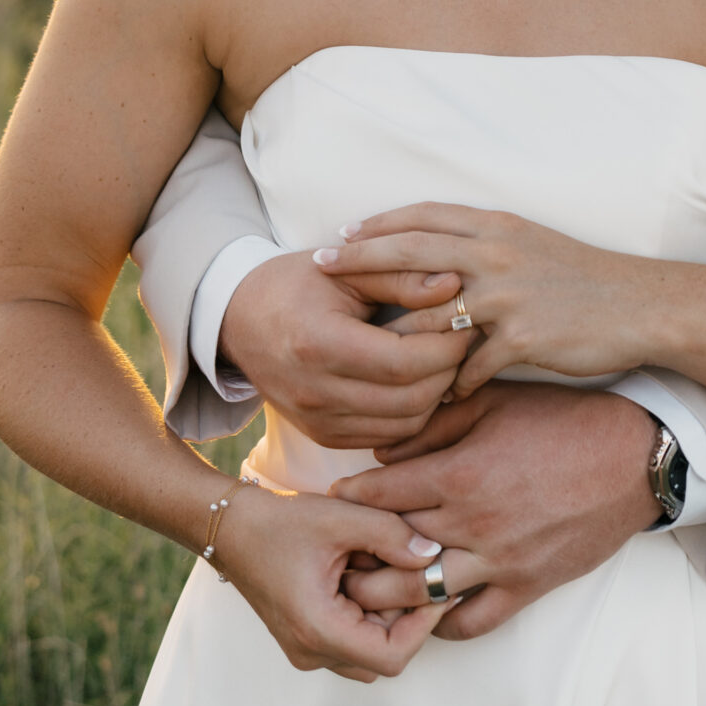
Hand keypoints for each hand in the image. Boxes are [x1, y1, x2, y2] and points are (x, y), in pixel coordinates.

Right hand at [215, 479, 448, 681]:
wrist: (231, 527)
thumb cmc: (280, 521)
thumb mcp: (341, 517)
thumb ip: (392, 535)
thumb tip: (433, 554)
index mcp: (318, 630)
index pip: (392, 656)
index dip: (424, 625)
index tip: (439, 585)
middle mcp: (311, 652)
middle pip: (384, 657)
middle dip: (408, 617)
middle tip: (415, 571)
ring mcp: (306, 650)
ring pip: (369, 652)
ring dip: (388, 617)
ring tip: (387, 569)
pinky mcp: (305, 638)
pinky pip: (351, 641)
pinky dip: (368, 615)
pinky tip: (366, 574)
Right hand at [217, 250, 471, 449]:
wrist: (240, 319)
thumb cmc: (296, 284)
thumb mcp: (346, 269)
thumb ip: (401, 276)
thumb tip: (455, 283)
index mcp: (319, 343)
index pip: (404, 361)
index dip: (446, 345)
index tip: (465, 319)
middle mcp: (315, 391)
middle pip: (410, 399)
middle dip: (449, 370)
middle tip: (463, 339)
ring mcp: (318, 421)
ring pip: (404, 425)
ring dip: (436, 395)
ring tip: (444, 357)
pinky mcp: (323, 435)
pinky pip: (386, 437)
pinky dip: (412, 413)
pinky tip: (419, 380)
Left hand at [323, 205, 664, 400]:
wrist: (640, 304)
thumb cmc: (585, 278)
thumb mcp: (532, 245)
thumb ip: (486, 246)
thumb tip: (440, 254)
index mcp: (497, 227)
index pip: (424, 216)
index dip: (379, 224)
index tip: (342, 233)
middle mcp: (496, 253)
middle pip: (411, 251)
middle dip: (360, 258)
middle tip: (319, 266)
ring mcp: (508, 294)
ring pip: (431, 313)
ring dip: (395, 336)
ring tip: (362, 355)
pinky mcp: (523, 336)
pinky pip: (470, 364)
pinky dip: (451, 382)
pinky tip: (438, 398)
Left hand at [331, 383, 660, 638]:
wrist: (631, 456)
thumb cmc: (563, 419)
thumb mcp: (494, 403)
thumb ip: (434, 424)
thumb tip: (382, 450)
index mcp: (461, 475)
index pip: (381, 496)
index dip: (350, 498)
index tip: (332, 499)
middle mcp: (474, 525)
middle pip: (392, 553)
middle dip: (357, 554)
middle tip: (336, 552)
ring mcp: (500, 563)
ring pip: (422, 595)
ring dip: (387, 596)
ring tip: (365, 590)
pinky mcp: (526, 587)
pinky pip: (473, 622)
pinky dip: (443, 624)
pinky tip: (426, 614)